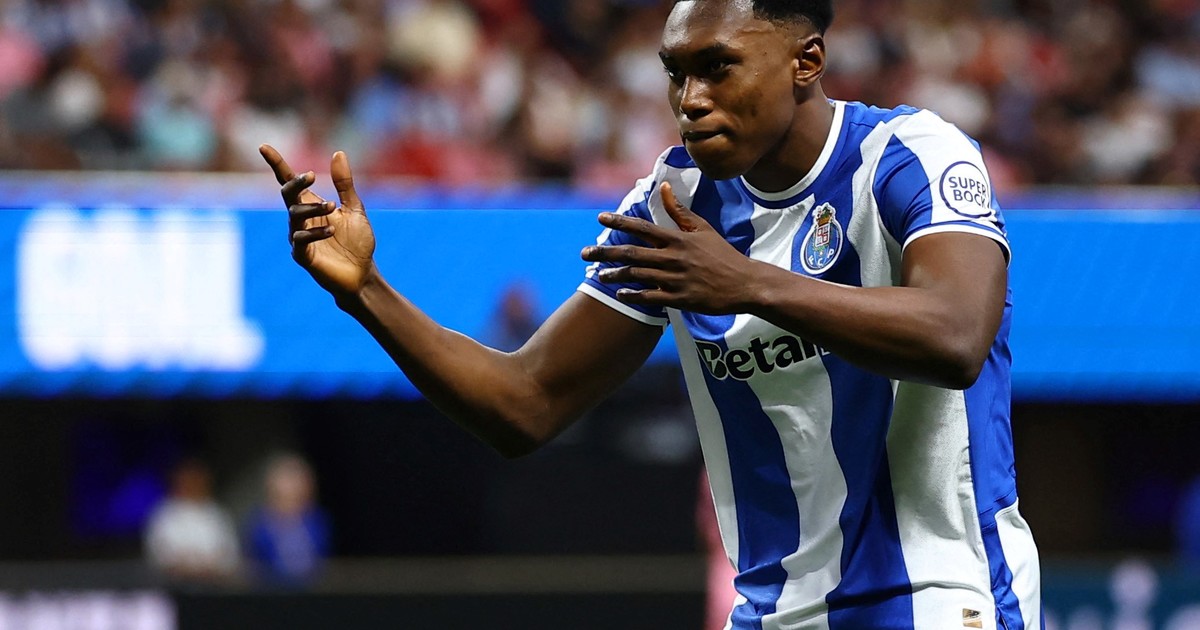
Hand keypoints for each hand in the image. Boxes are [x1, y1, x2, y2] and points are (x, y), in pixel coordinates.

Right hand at [260, 145, 376, 295]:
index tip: (263, 146)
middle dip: (296, 183)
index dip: (276, 164)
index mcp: (311, 205)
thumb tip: (338, 153)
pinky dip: (315, 233)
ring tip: (333, 207)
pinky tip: (332, 230)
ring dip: (313, 209)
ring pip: (295, 215)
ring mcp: (300, 237)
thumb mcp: (354, 208)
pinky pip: (301, 241)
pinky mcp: (303, 256)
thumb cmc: (357, 241)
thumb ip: (344, 184)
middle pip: (288, 194)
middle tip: (312, 175)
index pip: (289, 181)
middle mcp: (301, 219)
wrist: (362, 273)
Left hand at [581, 182, 758, 314]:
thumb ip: (680, 211)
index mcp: (678, 239)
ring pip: (637, 275)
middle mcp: (673, 258)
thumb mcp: (702, 229)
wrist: (745, 283)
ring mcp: (676, 280)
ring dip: (614, 274)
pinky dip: (634, 295)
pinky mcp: (680, 299)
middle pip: (631, 253)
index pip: (642, 227)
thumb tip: (664, 188)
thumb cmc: (722, 254)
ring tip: (598, 273)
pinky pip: (651, 297)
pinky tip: (620, 293)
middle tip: (585, 252)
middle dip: (605, 252)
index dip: (619, 221)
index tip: (600, 217)